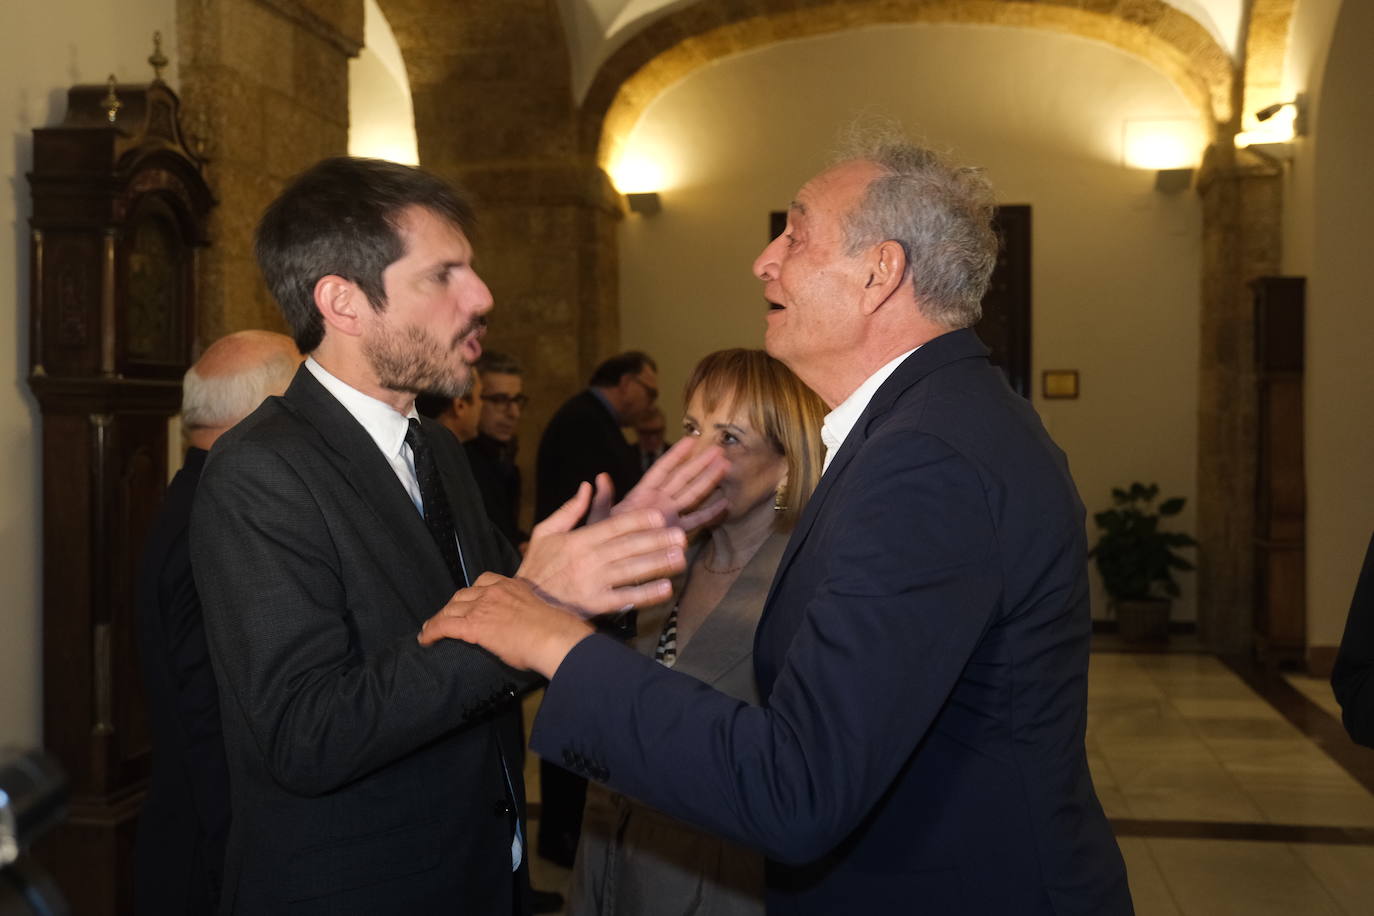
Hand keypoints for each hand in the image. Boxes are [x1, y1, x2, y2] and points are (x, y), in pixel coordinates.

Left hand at [420, 573, 591, 676]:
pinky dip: (431, 632)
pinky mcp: (472, 625)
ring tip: (430, 630)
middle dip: (452, 605)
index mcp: (512, 586)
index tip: (469, 600)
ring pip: (450, 609)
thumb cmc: (555, 631)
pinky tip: (426, 639)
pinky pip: (443, 625)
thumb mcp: (539, 613)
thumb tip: (526, 629)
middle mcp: (494, 591)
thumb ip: (526, 614)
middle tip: (447, 616)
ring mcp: (482, 607)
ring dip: (439, 619)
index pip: (484, 581)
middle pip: (463, 594)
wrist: (554, 637)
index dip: (473, 592)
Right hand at [516, 481, 686, 615]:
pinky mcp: (596, 605)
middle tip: (681, 536)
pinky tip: (665, 588)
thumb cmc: (538, 565)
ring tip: (680, 559)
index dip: (638, 521)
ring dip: (657, 564)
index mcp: (579, 540)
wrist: (525, 603)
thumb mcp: (546, 532)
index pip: (614, 526)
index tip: (660, 517)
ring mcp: (593, 583)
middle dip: (656, 541)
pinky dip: (645, 594)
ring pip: (630, 570)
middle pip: (628, 547)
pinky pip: (625, 598)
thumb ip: (569, 509)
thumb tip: (587, 485)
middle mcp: (588, 559)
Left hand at [605, 438, 729, 534]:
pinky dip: (710, 513)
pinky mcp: (675, 533)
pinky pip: (696, 521)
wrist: (611, 564)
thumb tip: (600, 477)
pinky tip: (725, 504)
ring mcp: (669, 517)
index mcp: (641, 494)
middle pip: (683, 478)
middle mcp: (658, 502)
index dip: (676, 455)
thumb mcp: (598, 518)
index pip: (662, 470)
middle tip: (718, 449)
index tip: (691, 440)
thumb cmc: (603, 539)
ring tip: (726, 466)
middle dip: (700, 463)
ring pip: (693, 495)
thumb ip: (603, 499)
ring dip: (709, 480)